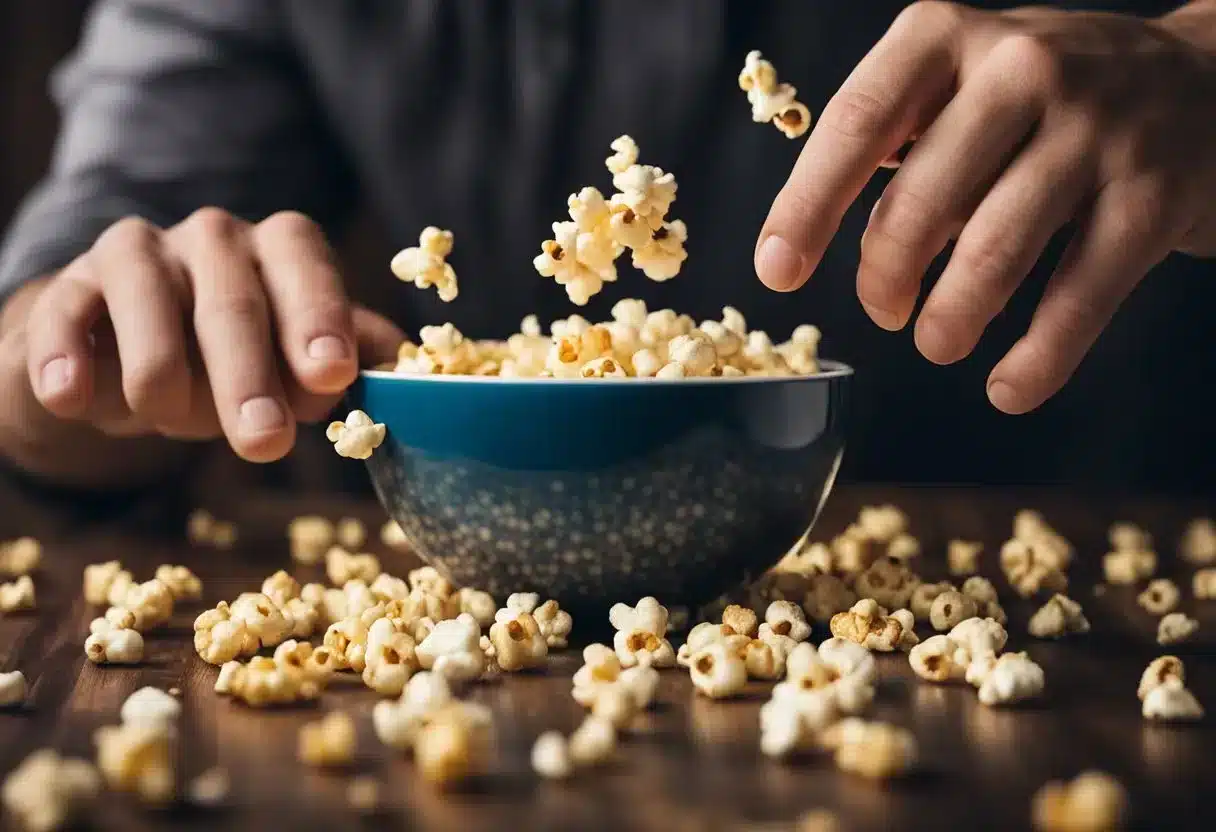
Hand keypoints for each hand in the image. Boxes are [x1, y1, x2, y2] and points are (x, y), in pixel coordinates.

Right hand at [20, 209, 404, 460]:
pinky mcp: (68, 288)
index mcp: (281, 249)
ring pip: (149, 307)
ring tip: (169, 421)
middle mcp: (213, 238)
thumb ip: (352, 361)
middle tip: (266, 442)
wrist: (128, 352)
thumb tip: (418, 382)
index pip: (306, 267)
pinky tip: (74, 398)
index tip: (333, 376)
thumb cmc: (239, 357)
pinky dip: (66, 361)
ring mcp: (137, 255)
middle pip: (233, 303)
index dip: (320, 319)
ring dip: (162, 375)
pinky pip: (64, 317)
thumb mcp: (299, 357)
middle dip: (250, 378)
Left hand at [757, 1, 1215, 412]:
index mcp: (948, 36)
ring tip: (936, 342)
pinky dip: (1038, 358)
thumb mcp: (960, 83)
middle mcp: (1024, 67)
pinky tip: (1009, 388)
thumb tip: (801, 239)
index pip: (857, 123)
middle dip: (884, 276)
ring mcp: (1097, 130)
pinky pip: (1079, 295)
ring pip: (994, 251)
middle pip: (921, 200)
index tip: (776, 272)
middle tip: (883, 311)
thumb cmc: (1044, 100)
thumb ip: (893, 145)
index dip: (807, 207)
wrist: (1207, 83)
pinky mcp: (1155, 196)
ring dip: (951, 319)